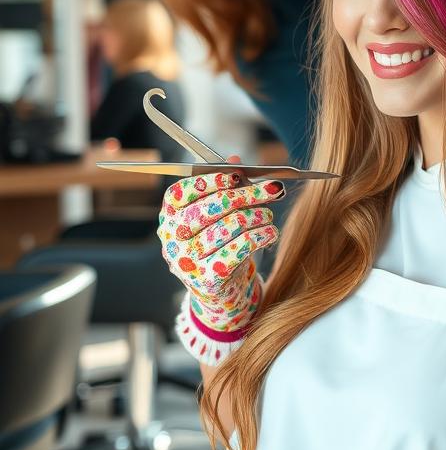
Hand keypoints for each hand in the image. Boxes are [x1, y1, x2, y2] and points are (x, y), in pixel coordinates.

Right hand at [158, 171, 282, 305]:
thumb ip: (223, 185)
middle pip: (215, 205)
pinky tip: (270, 231)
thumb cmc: (216, 242)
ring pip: (234, 224)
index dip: (212, 180)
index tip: (238, 176)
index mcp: (168, 215)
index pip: (182, 191)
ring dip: (260, 215)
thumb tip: (235, 161)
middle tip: (274, 189)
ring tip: (268, 215)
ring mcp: (188, 260)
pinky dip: (263, 234)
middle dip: (250, 194)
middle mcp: (173, 238)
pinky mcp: (209, 278)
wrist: (216, 288)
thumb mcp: (215, 214)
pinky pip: (243, 246)